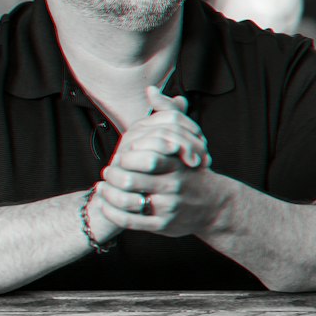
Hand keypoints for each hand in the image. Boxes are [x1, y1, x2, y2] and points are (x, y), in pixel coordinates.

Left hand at [94, 89, 223, 236]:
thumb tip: (151, 89)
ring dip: (109, 194)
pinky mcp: (162, 225)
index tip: (122, 153)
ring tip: (102, 186)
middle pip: (132, 179)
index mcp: (178, 163)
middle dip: (113, 175)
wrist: (213, 205)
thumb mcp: (187, 139)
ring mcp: (168, 207)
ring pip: (128, 201)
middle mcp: (174, 185)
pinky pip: (130, 220)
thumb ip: (169, 112)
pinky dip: (112, 212)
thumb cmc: (192, 169)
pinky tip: (106, 202)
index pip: (146, 157)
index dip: (127, 156)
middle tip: (107, 170)